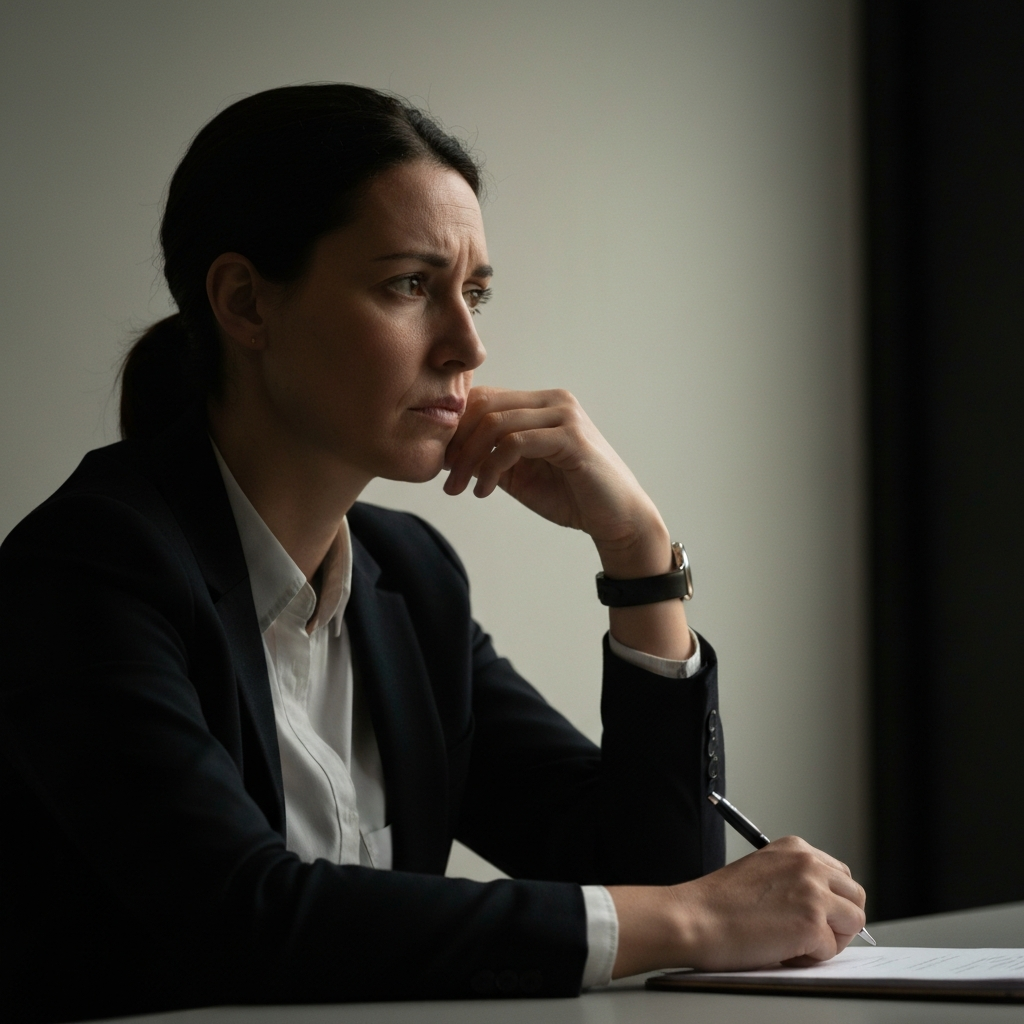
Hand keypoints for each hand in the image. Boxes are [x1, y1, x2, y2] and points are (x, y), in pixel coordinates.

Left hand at [443, 386, 667, 575]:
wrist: (617, 519)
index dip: (455, 428)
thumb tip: (446, 452)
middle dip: (457, 443)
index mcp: (540, 403)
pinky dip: (492, 467)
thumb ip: (489, 457)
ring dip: (469, 459)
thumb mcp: (518, 474)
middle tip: (446, 480)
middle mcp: (553, 400)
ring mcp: (564, 415)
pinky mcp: (571, 437)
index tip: (441, 463)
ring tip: (460, 488)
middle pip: (485, 405)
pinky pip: (516, 443)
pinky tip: (485, 491)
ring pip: (496, 423)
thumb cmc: (570, 496)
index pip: (484, 398)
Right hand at [609, 836, 866, 977]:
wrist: (694, 918)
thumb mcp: (763, 871)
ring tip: (796, 943)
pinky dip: (809, 958)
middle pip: (856, 895)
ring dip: (831, 938)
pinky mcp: (811, 923)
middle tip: (810, 935)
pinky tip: (781, 950)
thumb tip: (828, 906)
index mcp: (795, 848)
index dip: (831, 901)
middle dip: (840, 920)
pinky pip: (830, 950)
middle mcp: (808, 863)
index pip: (840, 875)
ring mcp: (813, 892)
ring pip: (854, 921)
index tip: (814, 915)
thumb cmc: (718, 903)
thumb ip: (796, 879)